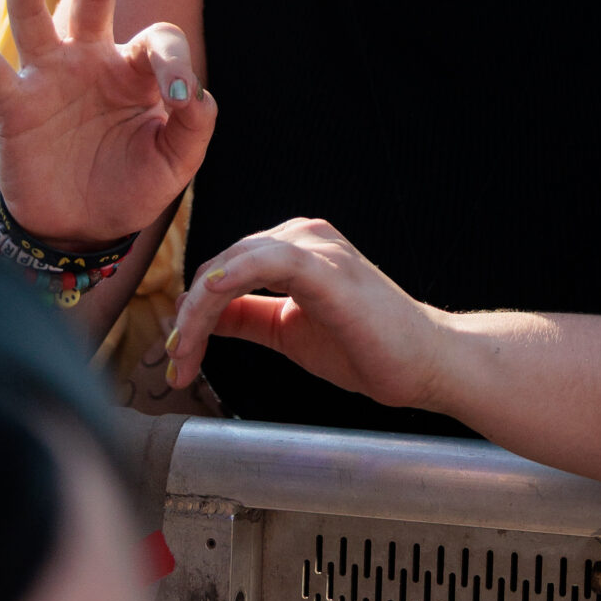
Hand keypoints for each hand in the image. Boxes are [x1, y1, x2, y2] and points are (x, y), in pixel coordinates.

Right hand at [0, 0, 212, 244]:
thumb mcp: (176, 161)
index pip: (159, 40)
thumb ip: (194, 125)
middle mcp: (92, 61)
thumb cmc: (132, 186)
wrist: (82, 230)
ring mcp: (50, 80)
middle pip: (93, 2)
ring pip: (37, 23)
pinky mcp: (17, 108)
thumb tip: (193, 93)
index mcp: (136, 69)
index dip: (174, 61)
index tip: (179, 97)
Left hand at [165, 216, 439, 406]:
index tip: (178, 355)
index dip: (192, 311)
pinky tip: (211, 300)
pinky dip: (232, 278)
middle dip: (189, 317)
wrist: (424, 364)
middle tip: (176, 363)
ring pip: (235, 262)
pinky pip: (270, 261)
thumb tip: (204, 317)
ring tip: (186, 354)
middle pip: (221, 264)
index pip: (223, 268)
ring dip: (199, 310)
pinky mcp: (329, 270)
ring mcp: (319, 249)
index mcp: (296, 248)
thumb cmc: (367, 347)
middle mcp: (305, 236)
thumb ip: (248, 317)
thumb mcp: (288, 331)